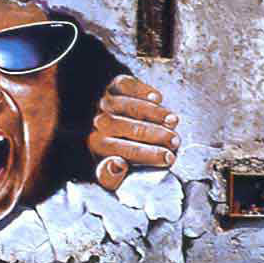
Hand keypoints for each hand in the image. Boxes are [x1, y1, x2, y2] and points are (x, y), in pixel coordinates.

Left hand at [87, 74, 179, 190]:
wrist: (88, 123)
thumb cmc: (106, 152)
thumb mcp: (104, 172)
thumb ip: (110, 177)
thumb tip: (118, 165)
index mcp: (96, 146)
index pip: (124, 150)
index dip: (149, 155)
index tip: (169, 159)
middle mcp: (97, 123)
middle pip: (130, 128)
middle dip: (156, 135)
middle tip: (175, 141)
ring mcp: (103, 102)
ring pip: (131, 106)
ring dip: (155, 113)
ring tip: (173, 122)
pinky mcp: (110, 85)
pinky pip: (125, 85)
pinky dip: (142, 90)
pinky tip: (157, 99)